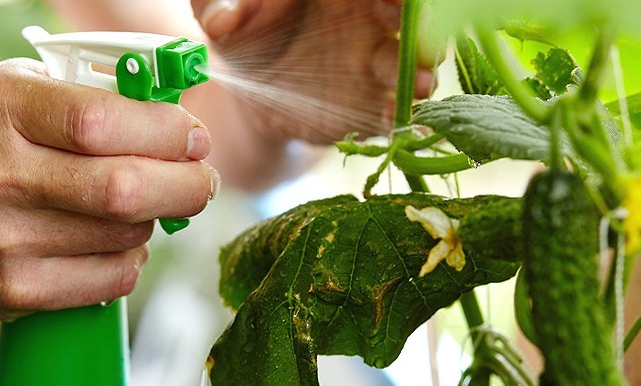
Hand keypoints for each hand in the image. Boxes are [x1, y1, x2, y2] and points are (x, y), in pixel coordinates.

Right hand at [0, 58, 217, 320]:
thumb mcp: (25, 90)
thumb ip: (99, 97)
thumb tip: (181, 127)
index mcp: (4, 110)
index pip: (103, 123)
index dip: (168, 133)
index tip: (195, 139)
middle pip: (125, 190)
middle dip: (187, 186)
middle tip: (201, 181)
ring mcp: (2, 240)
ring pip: (128, 236)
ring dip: (154, 220)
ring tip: (138, 205)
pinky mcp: (13, 289)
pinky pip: (112, 280)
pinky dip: (132, 259)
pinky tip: (115, 241)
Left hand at [192, 0, 434, 143]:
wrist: (253, 90)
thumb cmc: (242, 31)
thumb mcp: (221, 12)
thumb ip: (218, 8)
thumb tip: (221, 22)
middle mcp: (370, 18)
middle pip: (407, 16)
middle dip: (419, 23)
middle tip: (422, 33)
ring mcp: (375, 63)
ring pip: (409, 62)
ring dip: (420, 71)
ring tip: (421, 82)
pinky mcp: (370, 105)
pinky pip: (389, 109)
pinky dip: (396, 116)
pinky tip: (394, 120)